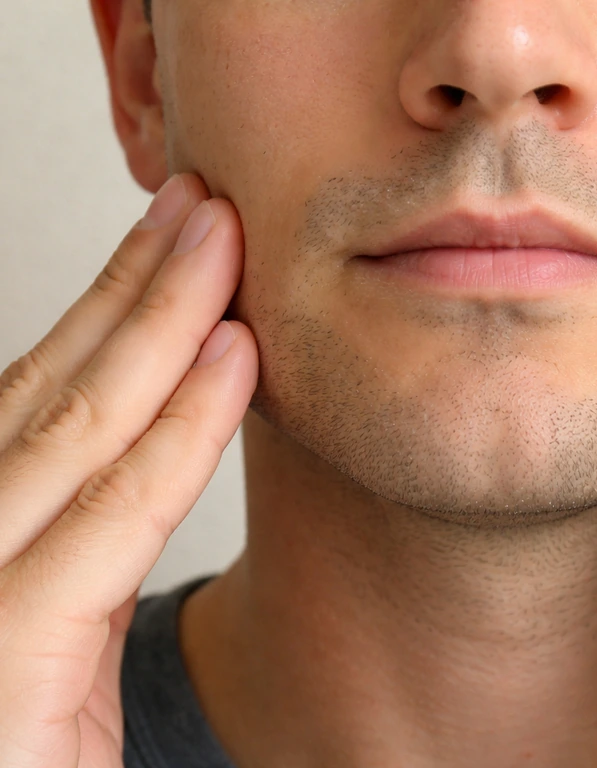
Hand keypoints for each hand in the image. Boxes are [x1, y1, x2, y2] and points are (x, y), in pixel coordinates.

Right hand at [0, 175, 256, 766]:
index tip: (178, 238)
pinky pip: (110, 515)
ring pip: (76, 427)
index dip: (111, 309)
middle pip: (53, 389)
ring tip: (221, 241)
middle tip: (206, 202)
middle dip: (136, 286)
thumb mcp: (53, 631)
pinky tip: (230, 357)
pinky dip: (177, 430)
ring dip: (159, 323)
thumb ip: (83, 545)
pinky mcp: (1, 653)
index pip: (40, 399)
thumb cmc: (28, 747)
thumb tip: (144, 457)